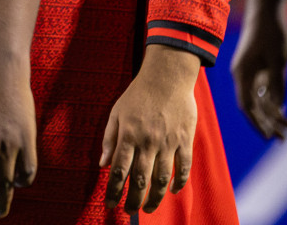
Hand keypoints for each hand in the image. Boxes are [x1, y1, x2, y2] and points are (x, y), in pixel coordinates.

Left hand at [100, 46, 198, 212]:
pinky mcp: (185, 140)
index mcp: (128, 135)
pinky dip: (179, 182)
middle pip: (139, 179)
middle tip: (128, 213)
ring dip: (155, 198)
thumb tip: (102, 164)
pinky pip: (183, 167)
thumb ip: (109, 139)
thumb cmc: (138, 95)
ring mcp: (167, 142)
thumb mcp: (116, 113)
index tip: (110, 204)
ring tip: (147, 209)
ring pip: (161, 178)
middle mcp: (147, 142)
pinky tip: (173, 192)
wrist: (167, 76)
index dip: (114, 190)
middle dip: (132, 200)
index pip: (119, 170)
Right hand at [230, 3, 286, 139]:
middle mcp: (242, 74)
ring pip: (258, 98)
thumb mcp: (278, 59)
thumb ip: (277, 83)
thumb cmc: (271, 31)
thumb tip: (278, 106)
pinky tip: (282, 109)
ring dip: (271, 113)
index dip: (257, 123)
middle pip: (252, 105)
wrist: (266, 7)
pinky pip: (262, 88)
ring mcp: (249, 70)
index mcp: (242, 73)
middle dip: (267, 122)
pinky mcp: (257, 65)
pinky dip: (272, 100)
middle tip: (283, 138)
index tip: (269, 137)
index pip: (246, 106)